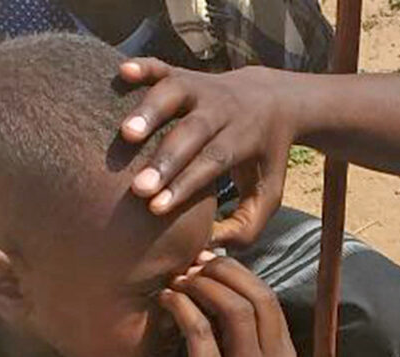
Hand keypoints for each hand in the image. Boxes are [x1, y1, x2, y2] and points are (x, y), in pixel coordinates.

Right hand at [119, 59, 295, 246]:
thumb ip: (247, 225)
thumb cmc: (263, 157)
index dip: (186, 184)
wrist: (277, 99)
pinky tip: (123, 71)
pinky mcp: (186, 73)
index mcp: (245, 138)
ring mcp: (204, 88)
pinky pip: (164, 66)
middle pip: (193, 132)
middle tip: (137, 187)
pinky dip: (144, 66)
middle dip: (165, 160)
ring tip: (126, 135)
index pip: (214, 162)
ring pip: (176, 94)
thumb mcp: (269, 193)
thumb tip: (209, 247)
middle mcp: (224, 110)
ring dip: (150, 111)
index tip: (156, 207)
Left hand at [156, 254, 300, 356]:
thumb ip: (249, 351)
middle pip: (257, 298)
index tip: (212, 266)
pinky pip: (198, 331)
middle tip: (193, 266)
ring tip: (178, 282)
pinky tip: (167, 302)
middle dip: (222, 272)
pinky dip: (181, 306)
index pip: (272, 303)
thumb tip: (225, 296)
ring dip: (201, 285)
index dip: (240, 276)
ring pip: (231, 308)